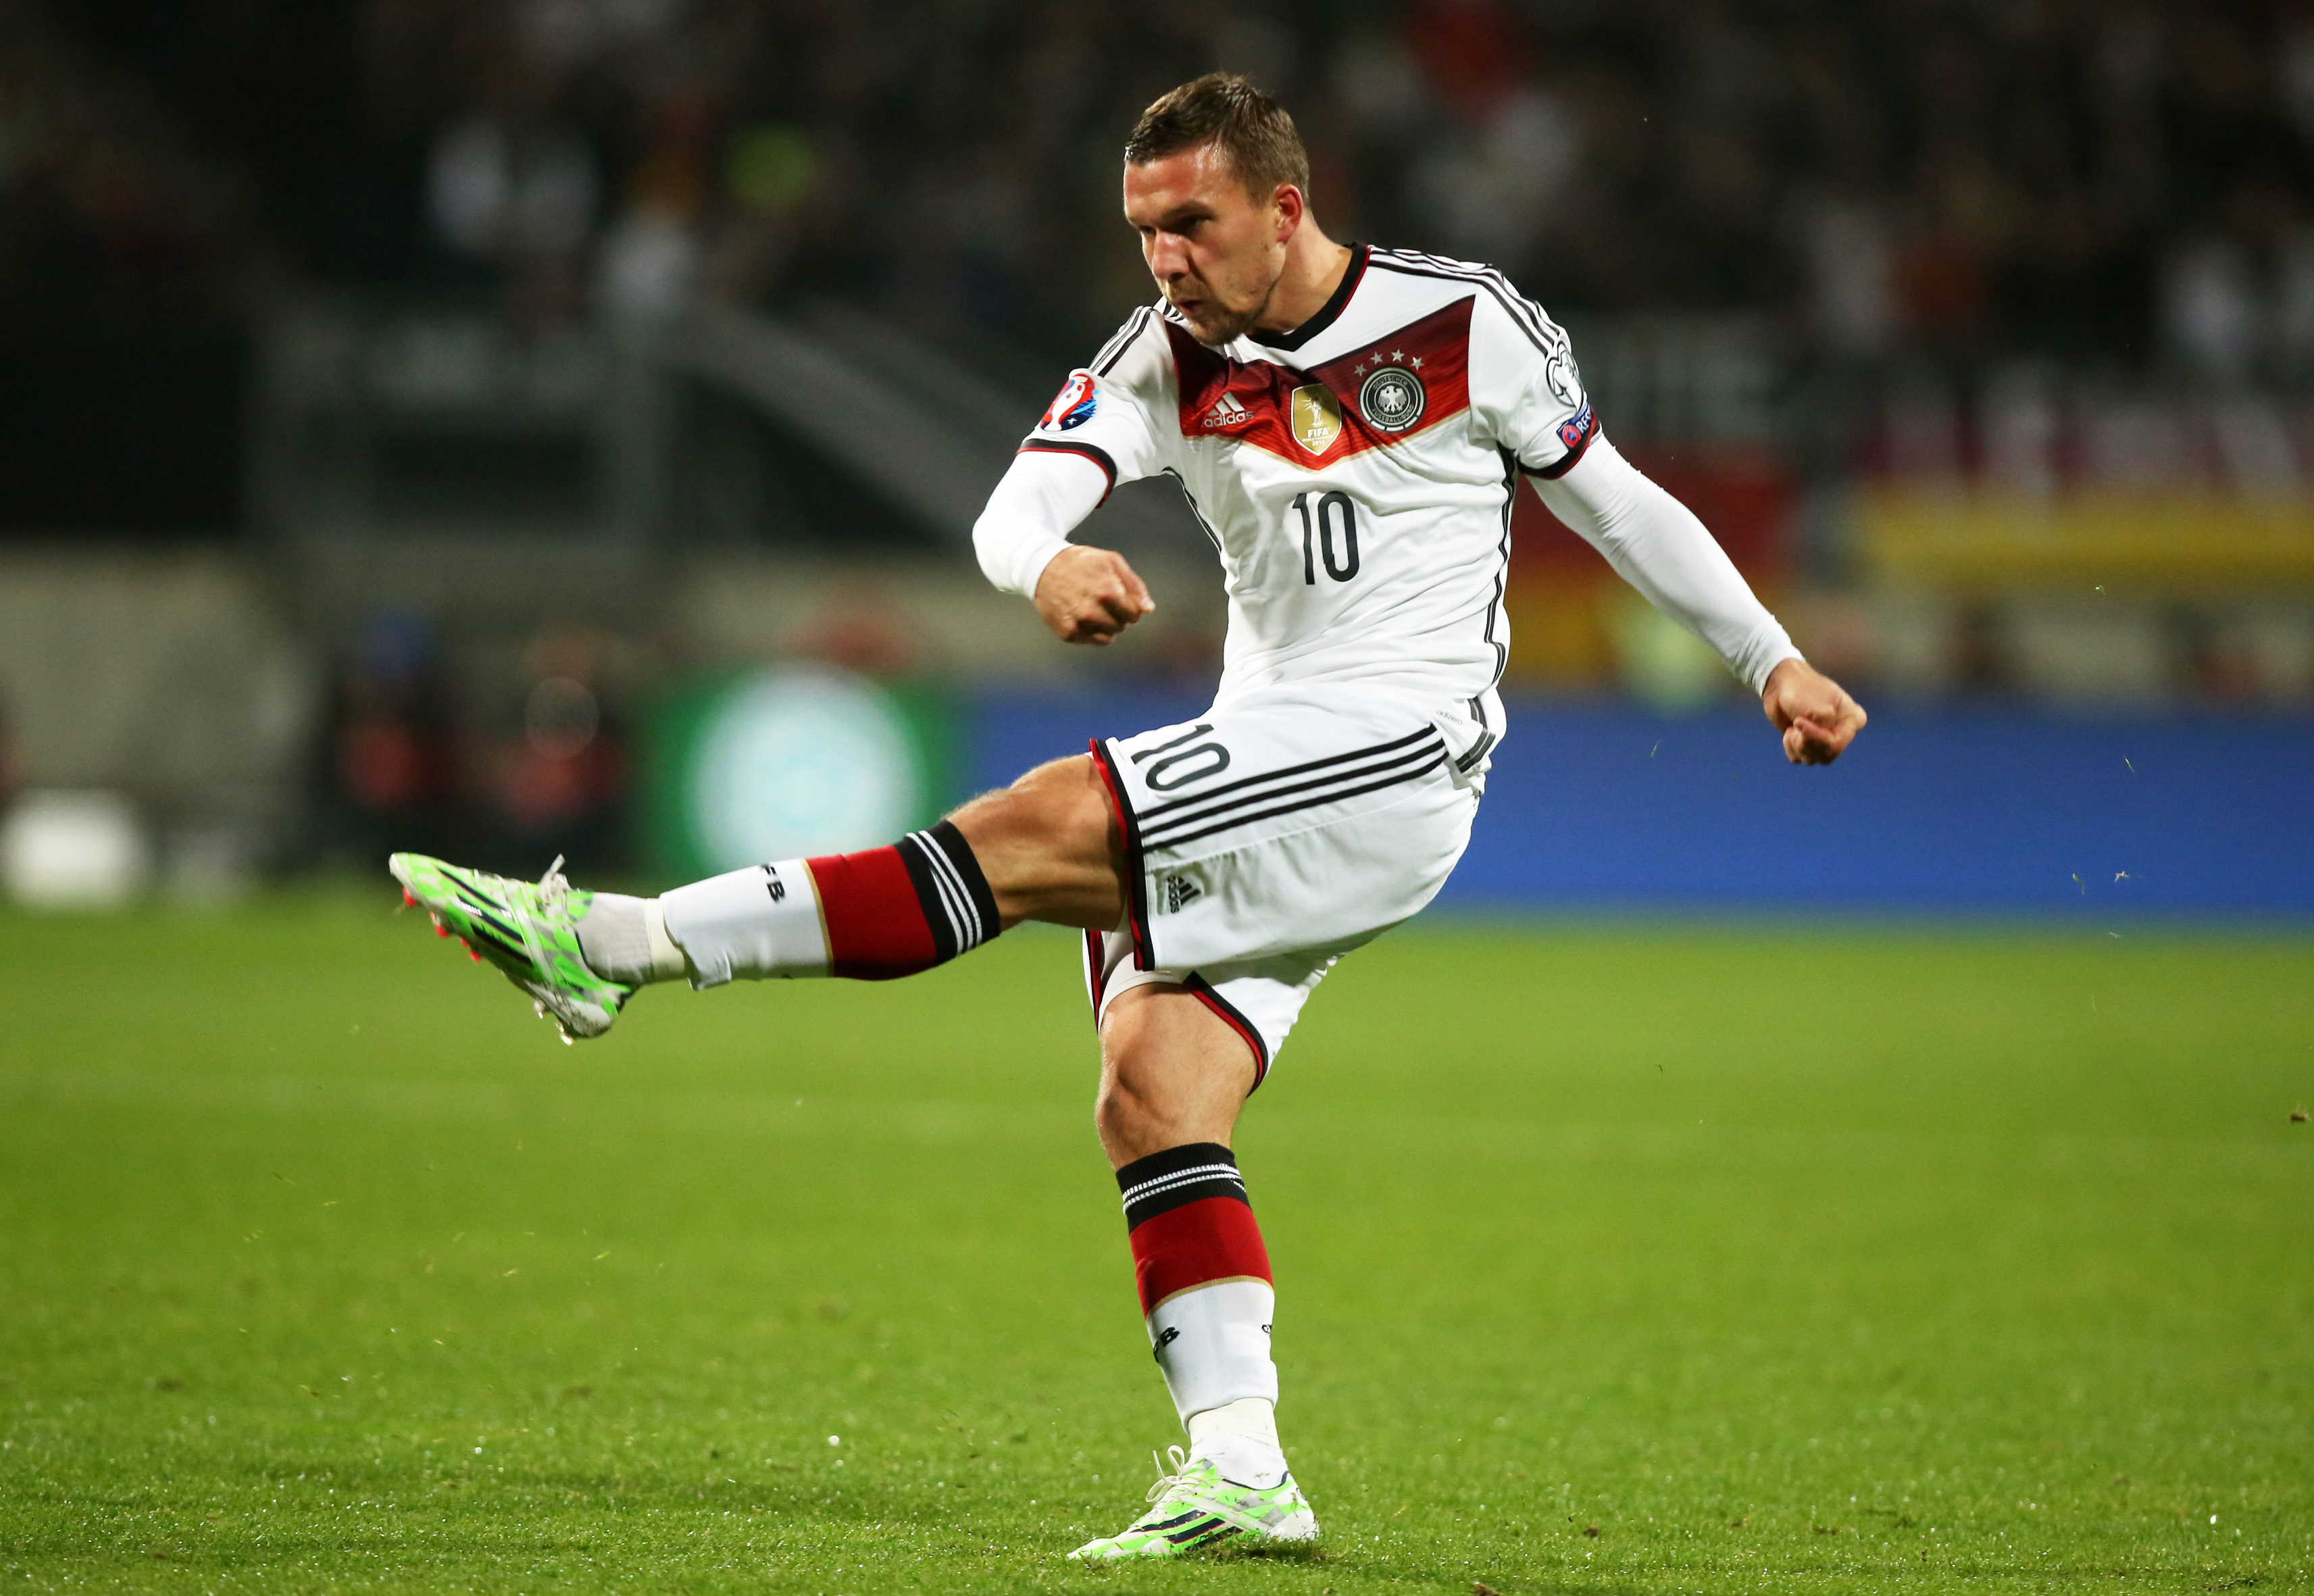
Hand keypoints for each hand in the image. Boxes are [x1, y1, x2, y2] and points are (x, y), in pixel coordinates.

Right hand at [1034, 546, 1154, 646]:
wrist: (1043, 567)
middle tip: (1103, 601)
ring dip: (1106, 625)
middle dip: (1118, 616)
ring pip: (1109, 637)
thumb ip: (1134, 585)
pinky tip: (1082, 615)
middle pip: (1122, 626)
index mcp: (1107, 591)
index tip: (1120, 598)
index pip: (1134, 614)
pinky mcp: (1068, 633)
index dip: (1130, 606)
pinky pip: (1092, 640)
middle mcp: (1092, 611)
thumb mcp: (1111, 562)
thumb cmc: (1082, 562)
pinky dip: (1092, 631)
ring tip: (1093, 608)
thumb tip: (1148, 609)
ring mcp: (1078, 624)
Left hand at [1762, 657, 1865, 765]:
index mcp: (1853, 720)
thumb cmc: (1803, 689)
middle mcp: (1843, 732)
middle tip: (1796, 723)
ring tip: (1793, 726)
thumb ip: (1823, 731)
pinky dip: (1789, 747)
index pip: (1837, 744)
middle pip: (1826, 756)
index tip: (1799, 721)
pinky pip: (1799, 759)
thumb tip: (1812, 745)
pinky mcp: (1808, 744)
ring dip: (1797, 744)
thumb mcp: (1818, 708)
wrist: (1781, 684)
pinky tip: (1789, 732)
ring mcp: (1825, 740)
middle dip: (1806, 743)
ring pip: (1812, 759)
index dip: (1816, 738)